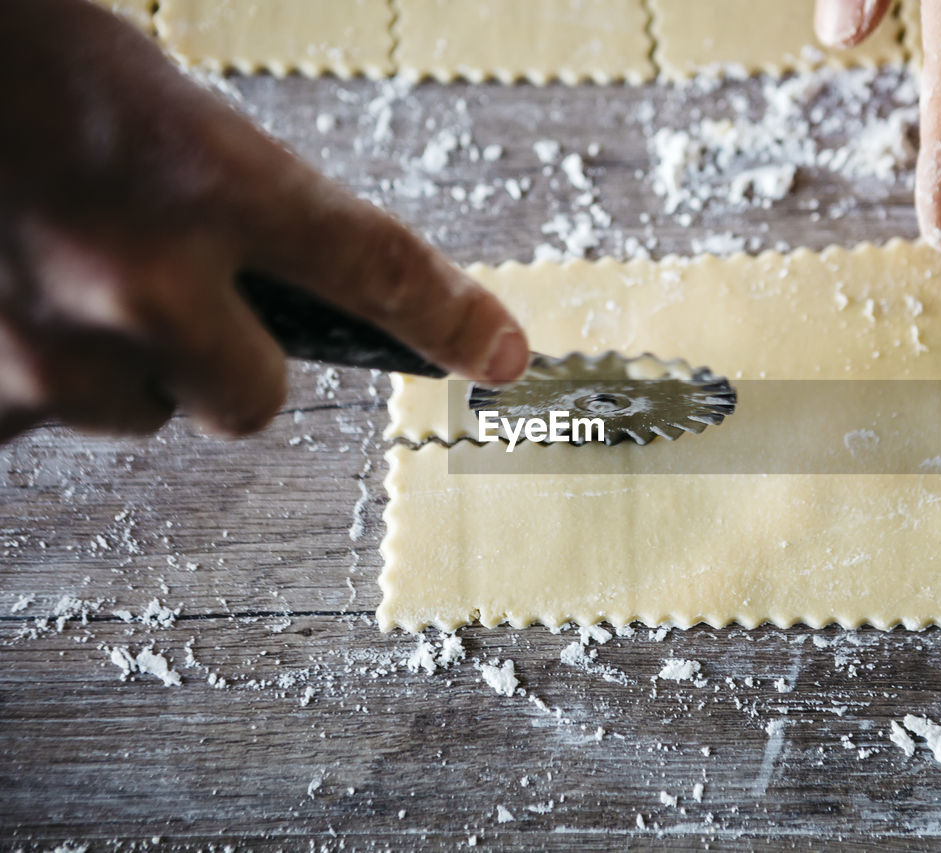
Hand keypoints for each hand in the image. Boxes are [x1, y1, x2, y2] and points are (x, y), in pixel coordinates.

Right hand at [0, 0, 528, 443]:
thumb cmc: (28, 62)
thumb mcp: (162, 109)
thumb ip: (239, 206)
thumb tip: (297, 286)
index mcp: (211, 177)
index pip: (375, 267)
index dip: (451, 321)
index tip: (501, 356)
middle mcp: (142, 278)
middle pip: (249, 403)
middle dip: (230, 368)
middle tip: (184, 302)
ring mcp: (50, 346)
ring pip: (133, 410)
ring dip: (117, 360)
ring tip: (57, 265)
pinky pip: (40, 412)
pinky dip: (33, 371)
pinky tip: (7, 292)